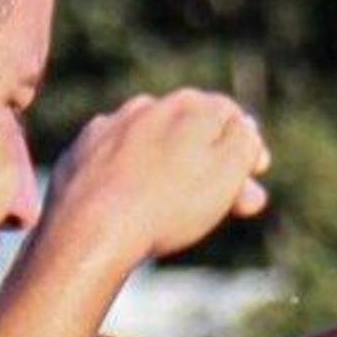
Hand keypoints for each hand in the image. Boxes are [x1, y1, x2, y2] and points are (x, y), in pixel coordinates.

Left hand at [37, 93, 270, 276]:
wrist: (89, 230)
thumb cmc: (166, 205)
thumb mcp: (226, 173)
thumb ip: (244, 142)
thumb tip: (245, 127)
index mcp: (189, 106)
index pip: (229, 115)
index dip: (248, 145)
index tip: (256, 175)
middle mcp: (148, 106)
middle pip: (190, 130)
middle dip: (215, 163)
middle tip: (234, 203)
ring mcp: (109, 127)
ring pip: (152, 143)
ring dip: (171, 166)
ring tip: (181, 203)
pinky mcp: (80, 152)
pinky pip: (115, 159)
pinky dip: (130, 175)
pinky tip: (135, 199)